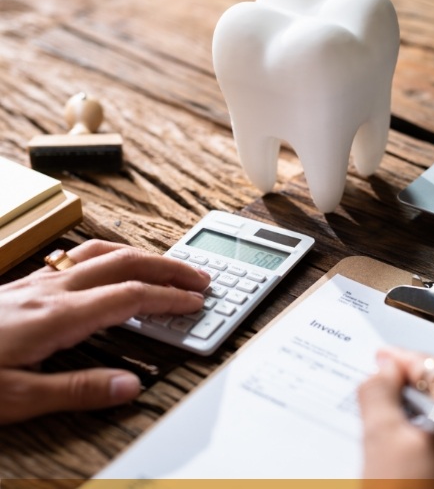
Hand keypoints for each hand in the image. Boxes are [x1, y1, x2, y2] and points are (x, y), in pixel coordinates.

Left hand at [0, 239, 209, 423]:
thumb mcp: (16, 398)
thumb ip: (78, 389)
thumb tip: (130, 385)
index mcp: (57, 316)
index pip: (130, 296)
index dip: (169, 297)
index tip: (196, 302)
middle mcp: (53, 289)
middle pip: (126, 261)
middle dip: (169, 267)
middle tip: (199, 277)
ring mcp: (40, 281)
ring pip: (104, 251)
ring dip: (144, 255)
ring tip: (168, 266)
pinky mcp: (30, 283)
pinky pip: (82, 256)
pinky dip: (114, 254)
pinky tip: (115, 264)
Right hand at [358, 347, 433, 485]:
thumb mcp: (382, 438)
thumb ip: (378, 390)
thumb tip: (384, 371)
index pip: (428, 363)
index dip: (396, 362)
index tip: (380, 361)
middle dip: (410, 393)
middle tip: (378, 400)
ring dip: (423, 418)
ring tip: (393, 435)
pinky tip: (416, 458)